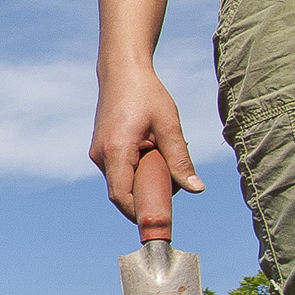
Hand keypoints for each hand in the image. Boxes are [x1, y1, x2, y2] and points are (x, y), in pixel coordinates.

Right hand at [88, 65, 205, 218]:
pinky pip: (119, 171)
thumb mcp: (170, 126)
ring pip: (121, 182)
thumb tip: (196, 189)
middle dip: (146, 196)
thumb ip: (181, 159)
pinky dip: (137, 170)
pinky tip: (152, 151)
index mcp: (115, 151)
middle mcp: (100, 156)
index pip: (121, 197)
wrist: (121, 72)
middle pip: (122, 193)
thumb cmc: (147, 94)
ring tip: (163, 156)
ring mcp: (98, 154)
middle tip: (172, 183)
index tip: (160, 222)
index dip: (139, 213)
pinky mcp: (101, 150)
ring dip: (143, 181)